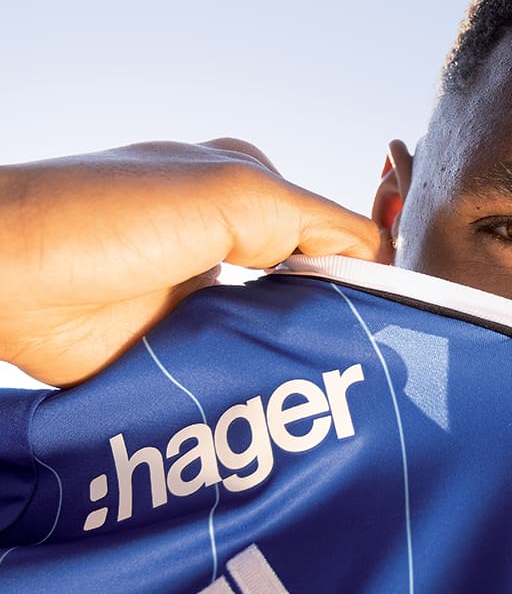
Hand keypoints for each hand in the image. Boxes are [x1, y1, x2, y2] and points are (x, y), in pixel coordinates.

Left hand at [0, 138, 387, 386]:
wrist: (10, 278)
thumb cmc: (114, 218)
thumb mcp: (238, 194)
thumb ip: (318, 222)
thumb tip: (380, 260)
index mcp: (246, 188)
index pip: (332, 232)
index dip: (363, 271)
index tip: (392, 316)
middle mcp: (226, 240)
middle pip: (308, 287)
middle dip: (336, 321)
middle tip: (373, 367)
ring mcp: (199, 297)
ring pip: (274, 333)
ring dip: (297, 358)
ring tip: (338, 393)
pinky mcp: (174, 348)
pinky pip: (234, 369)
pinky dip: (256, 383)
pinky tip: (287, 405)